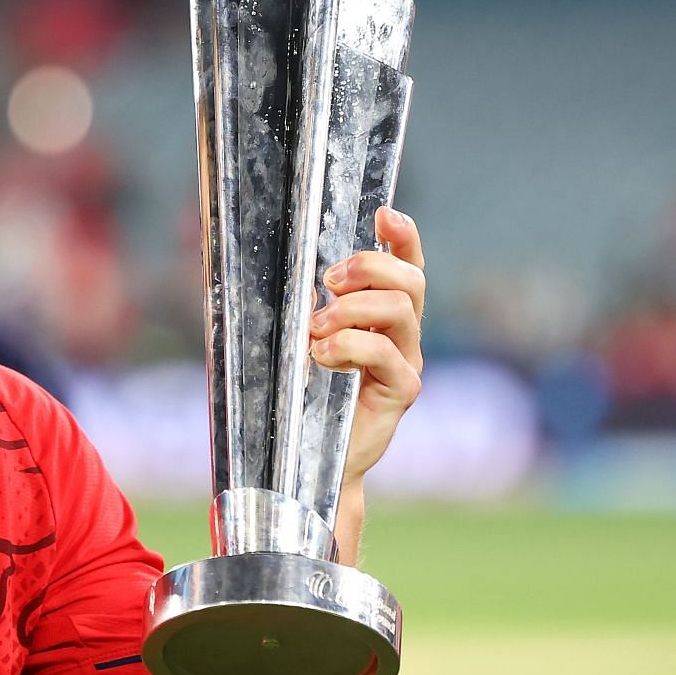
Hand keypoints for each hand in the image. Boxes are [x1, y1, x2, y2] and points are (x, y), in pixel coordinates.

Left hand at [311, 206, 424, 491]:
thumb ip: (297, 306)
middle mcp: (402, 336)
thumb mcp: (293, 339)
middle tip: (328, 282)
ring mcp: (406, 363)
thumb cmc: (294, 396)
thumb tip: (266, 262)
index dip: (404, 237)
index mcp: (381, 316)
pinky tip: (322, 357)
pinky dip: (350, 345)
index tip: (384, 215)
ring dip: (351, 309)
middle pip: (410, 281)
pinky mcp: (401, 392)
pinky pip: (386, 352)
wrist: (303, 459)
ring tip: (316, 330)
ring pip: (400, 310)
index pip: (406, 266)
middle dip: (369, 268)